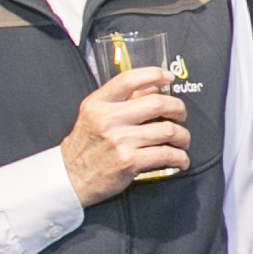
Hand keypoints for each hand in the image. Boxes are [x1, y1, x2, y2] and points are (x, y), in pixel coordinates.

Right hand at [61, 66, 189, 203]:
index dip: (154, 75)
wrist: (70, 178)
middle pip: (157, 103)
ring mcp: (120, 141)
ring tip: (182, 140)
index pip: (129, 80)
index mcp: (98, 104)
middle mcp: (108, 120)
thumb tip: (152, 88)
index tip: (168, 78)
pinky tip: (180, 159)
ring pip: (167, 130)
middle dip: (178, 108)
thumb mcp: (93, 116)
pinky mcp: (129, 162)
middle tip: (181, 114)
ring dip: (182, 136)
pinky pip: (166, 155)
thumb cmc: (84, 147)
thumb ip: (119, 101)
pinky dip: (179, 157)